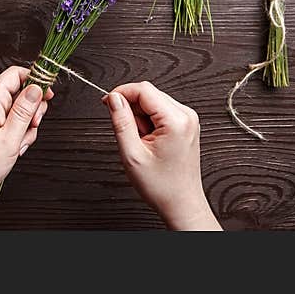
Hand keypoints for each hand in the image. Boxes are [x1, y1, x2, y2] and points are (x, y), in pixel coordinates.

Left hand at [0, 66, 52, 229]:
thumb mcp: (9, 139)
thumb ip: (25, 110)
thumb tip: (37, 87)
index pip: (16, 74)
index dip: (36, 79)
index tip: (48, 94)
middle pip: (22, 92)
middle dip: (34, 108)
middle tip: (33, 124)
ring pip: (22, 111)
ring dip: (27, 127)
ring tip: (19, 143)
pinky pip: (15, 125)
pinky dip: (20, 136)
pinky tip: (15, 150)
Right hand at [104, 81, 220, 230]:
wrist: (181, 204)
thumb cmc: (162, 186)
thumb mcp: (132, 154)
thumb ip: (121, 121)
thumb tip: (113, 98)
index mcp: (176, 120)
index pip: (143, 89)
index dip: (121, 92)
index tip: (106, 102)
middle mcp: (186, 115)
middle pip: (148, 94)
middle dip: (131, 108)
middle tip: (127, 133)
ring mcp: (188, 119)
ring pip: (153, 102)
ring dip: (140, 117)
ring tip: (140, 142)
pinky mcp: (185, 124)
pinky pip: (160, 111)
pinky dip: (148, 122)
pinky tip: (148, 141)